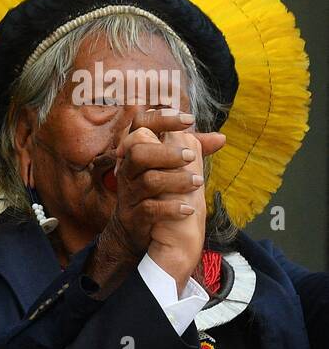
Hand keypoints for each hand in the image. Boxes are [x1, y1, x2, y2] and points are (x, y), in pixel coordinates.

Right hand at [90, 109, 224, 294]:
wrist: (135, 229)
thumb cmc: (156, 191)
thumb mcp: (171, 168)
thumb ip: (192, 151)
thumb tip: (220, 137)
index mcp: (135, 153)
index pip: (139, 125)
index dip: (160, 119)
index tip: (188, 120)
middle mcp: (127, 171)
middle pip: (138, 153)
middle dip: (167, 153)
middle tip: (191, 157)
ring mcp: (128, 194)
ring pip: (148, 181)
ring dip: (176, 180)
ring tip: (198, 183)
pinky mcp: (132, 217)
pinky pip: (149, 209)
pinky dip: (171, 209)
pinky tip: (188, 210)